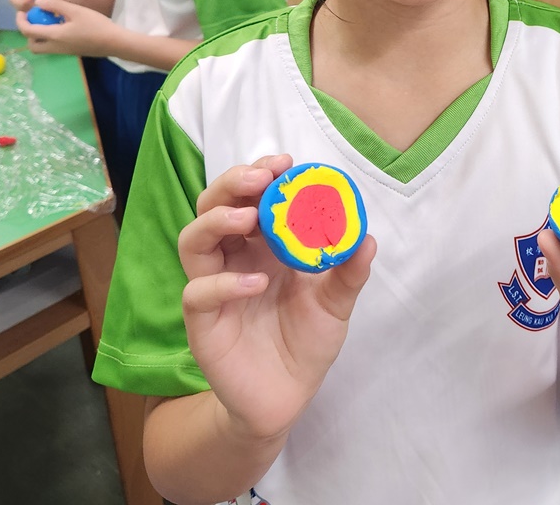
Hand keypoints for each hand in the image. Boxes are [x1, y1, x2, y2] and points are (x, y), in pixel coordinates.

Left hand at [15, 0, 119, 56]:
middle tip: (33, 20)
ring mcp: (63, 52)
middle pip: (32, 46)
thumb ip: (55, 5)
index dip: (20, 21)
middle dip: (28, 33)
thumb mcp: (75, 10)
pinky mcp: (70, 52)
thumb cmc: (96, 25)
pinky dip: (49, 38)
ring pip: (42, 48)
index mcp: (54, 36)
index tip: (22, 12)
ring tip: (47, 22)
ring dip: (38, 37)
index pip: (28, 31)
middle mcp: (55, 47)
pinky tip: (60, 26)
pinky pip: (52, 47)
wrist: (114, 42)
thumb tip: (37, 2)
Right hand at [178, 155, 375, 442]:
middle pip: (213, 206)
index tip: (285, 163)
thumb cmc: (306, 340)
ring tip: (247, 220)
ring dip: (216, 222)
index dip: (261, 174)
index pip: (250, 196)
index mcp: (262, 244)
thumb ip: (349, 272)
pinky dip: (225, 284)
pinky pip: (199, 293)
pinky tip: (257, 283)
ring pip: (192, 240)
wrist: (288, 396)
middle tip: (260, 179)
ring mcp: (214, 287)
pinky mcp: (203, 322)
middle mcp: (233, 258)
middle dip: (232, 184)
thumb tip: (367, 239)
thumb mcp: (336, 303)